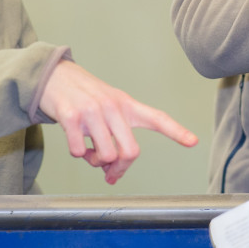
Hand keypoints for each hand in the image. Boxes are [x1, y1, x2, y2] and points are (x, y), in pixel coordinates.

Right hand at [39, 61, 197, 183]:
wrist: (55, 76)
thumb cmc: (85, 96)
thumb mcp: (108, 107)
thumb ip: (116, 136)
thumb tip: (113, 171)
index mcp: (127, 105)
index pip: (157, 118)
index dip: (176, 131)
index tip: (193, 141)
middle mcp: (113, 107)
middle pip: (130, 152)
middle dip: (119, 168)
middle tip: (109, 171)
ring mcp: (92, 111)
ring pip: (105, 155)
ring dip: (96, 162)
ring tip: (90, 152)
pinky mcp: (71, 117)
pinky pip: (79, 152)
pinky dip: (78, 154)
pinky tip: (75, 142)